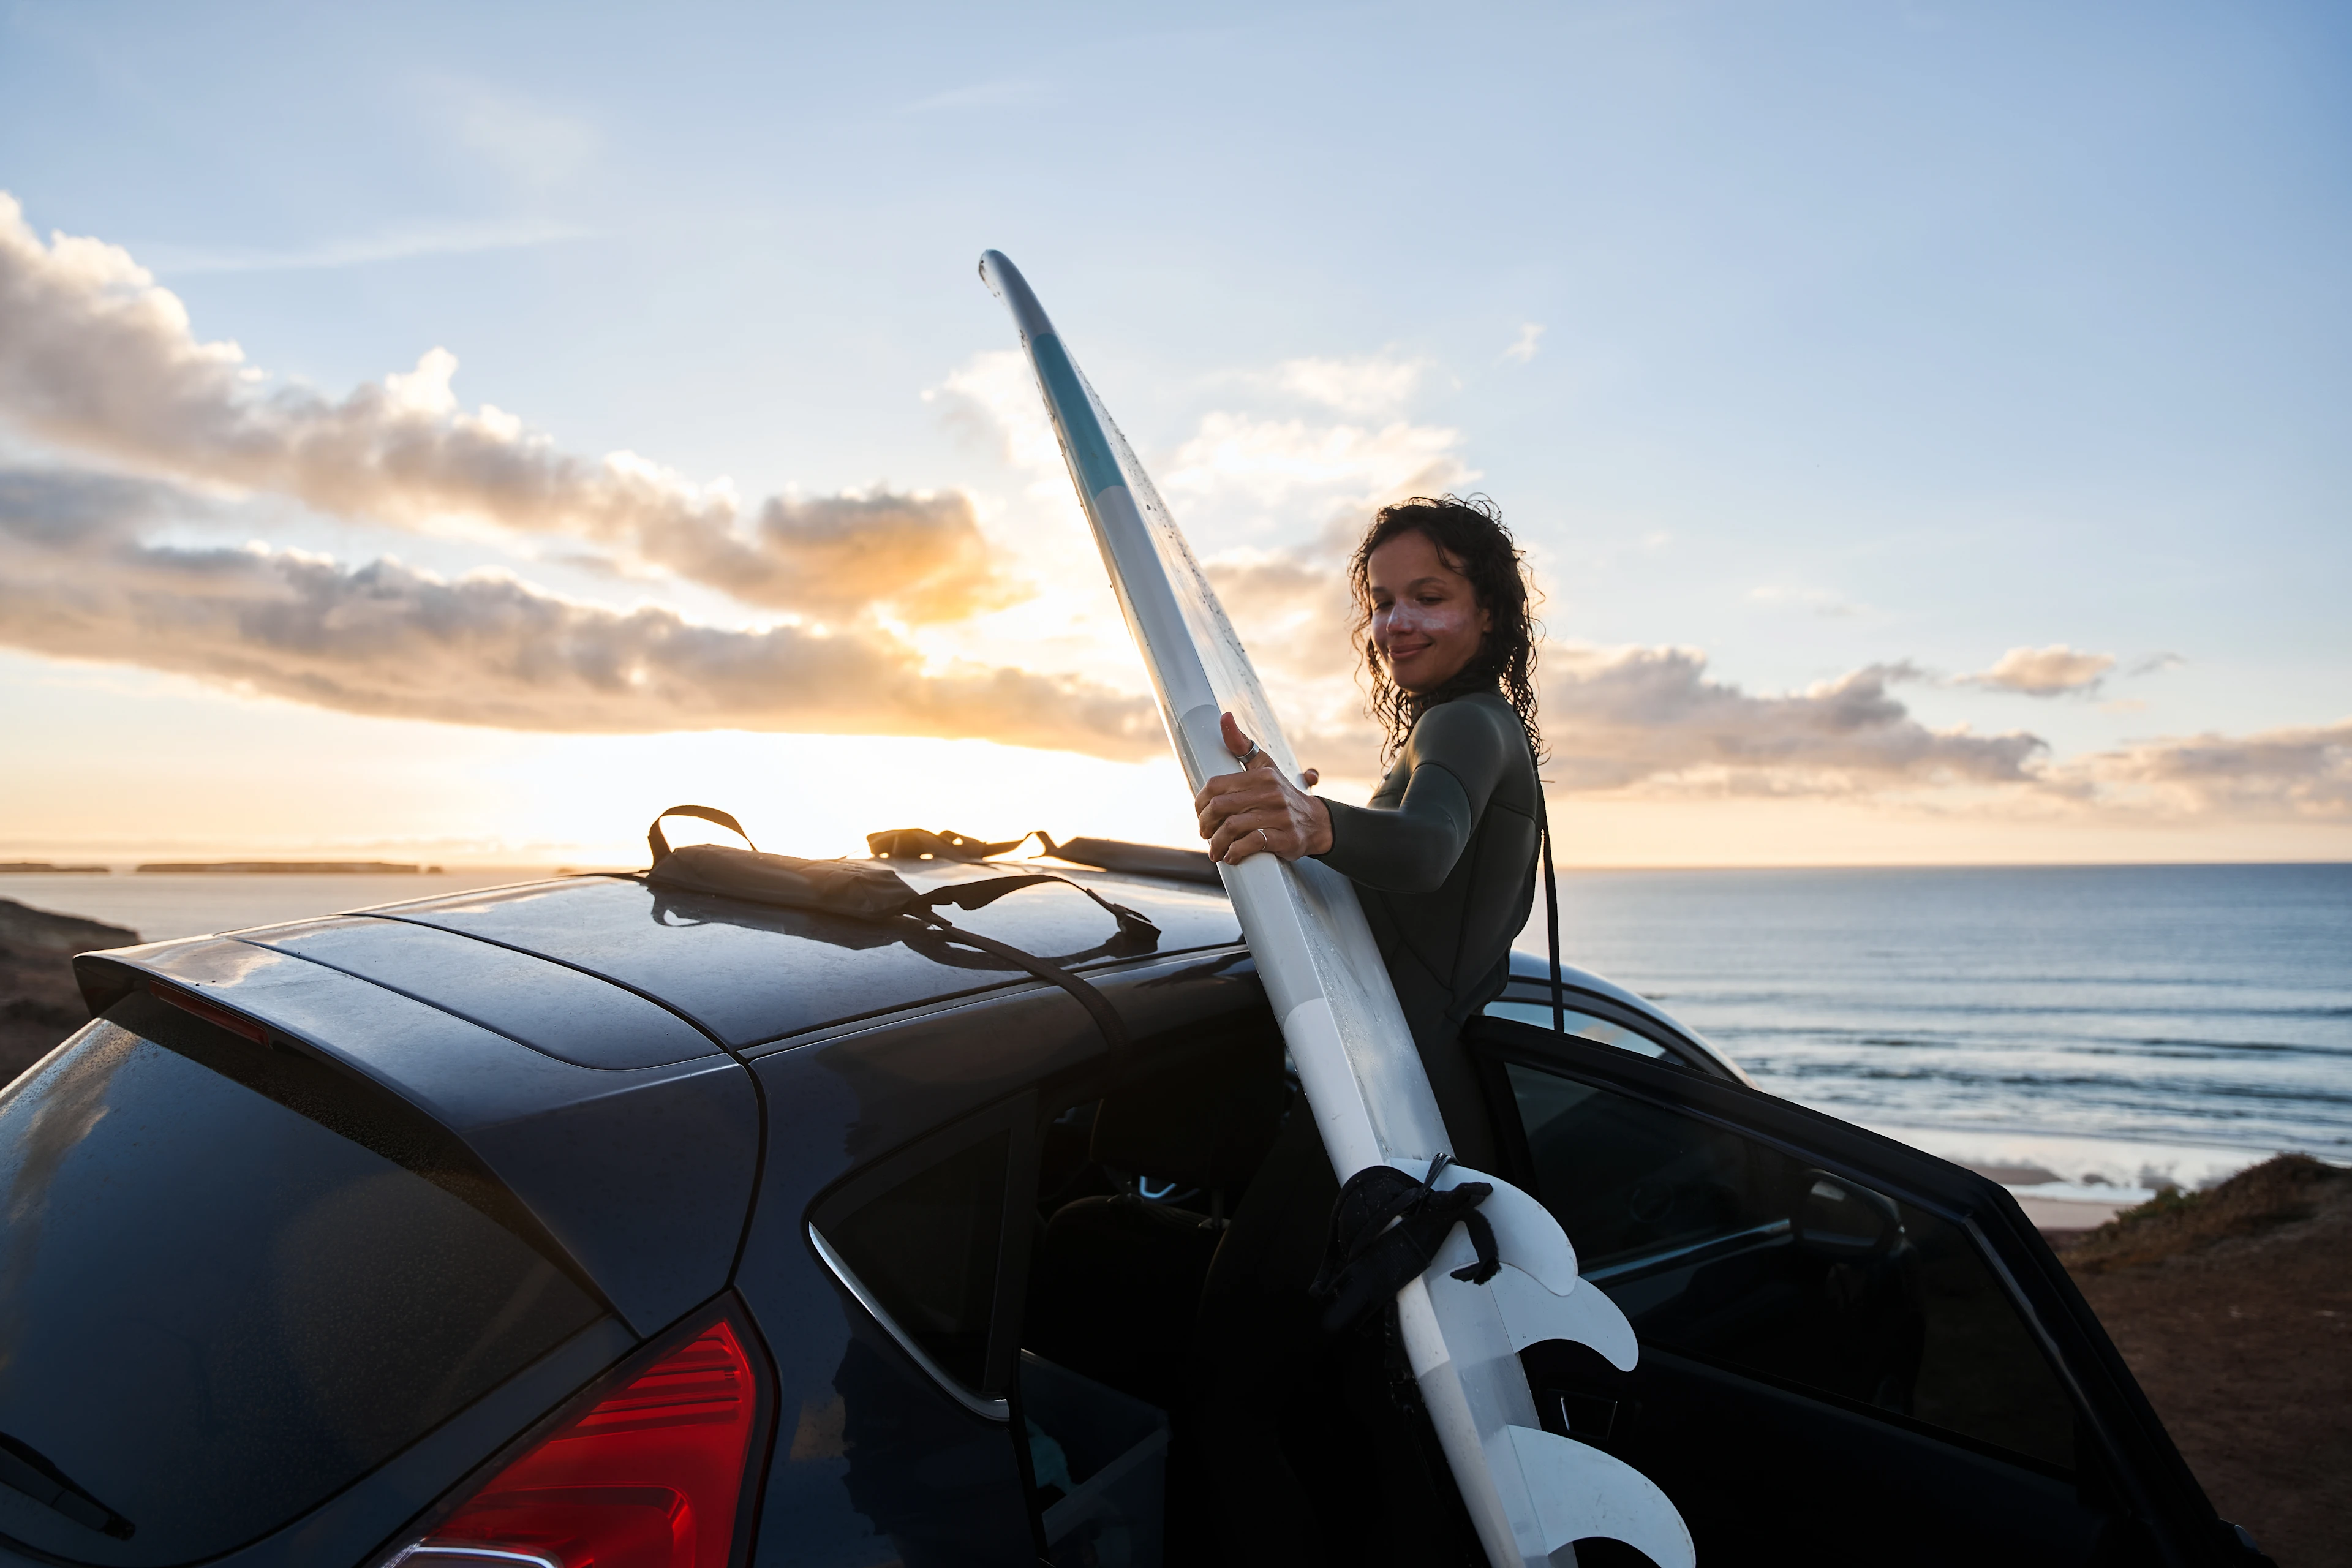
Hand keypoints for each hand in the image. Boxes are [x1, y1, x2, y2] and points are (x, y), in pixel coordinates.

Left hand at [1192, 712, 1332, 864]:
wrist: (1317, 823)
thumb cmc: (1283, 794)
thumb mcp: (1265, 766)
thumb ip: (1242, 745)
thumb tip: (1225, 717)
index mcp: (1261, 776)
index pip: (1215, 786)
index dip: (1200, 802)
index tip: (1200, 813)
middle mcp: (1270, 794)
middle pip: (1220, 808)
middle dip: (1205, 824)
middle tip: (1205, 833)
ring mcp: (1279, 817)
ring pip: (1233, 827)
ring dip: (1217, 842)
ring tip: (1215, 849)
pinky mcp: (1285, 838)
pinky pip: (1252, 844)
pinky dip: (1236, 852)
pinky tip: (1231, 856)